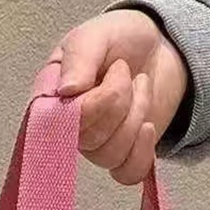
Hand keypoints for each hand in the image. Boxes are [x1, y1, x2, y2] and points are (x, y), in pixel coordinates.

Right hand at [50, 10, 187, 184]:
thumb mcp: (97, 35)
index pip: (61, 121)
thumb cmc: (120, 40)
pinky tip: (148, 126)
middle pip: (90, 139)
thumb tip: (66, 90)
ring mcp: (94, 145)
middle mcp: (68, 127)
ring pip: (111, 155)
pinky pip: (127, 174)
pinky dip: (143, 151)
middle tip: (126, 70)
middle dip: (120, 101)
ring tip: (140, 86)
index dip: (93, 104)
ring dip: (136, 116)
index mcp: (51, 96)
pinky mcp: (120, 158)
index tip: (113, 70)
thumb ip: (80, 58)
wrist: (157, 48)